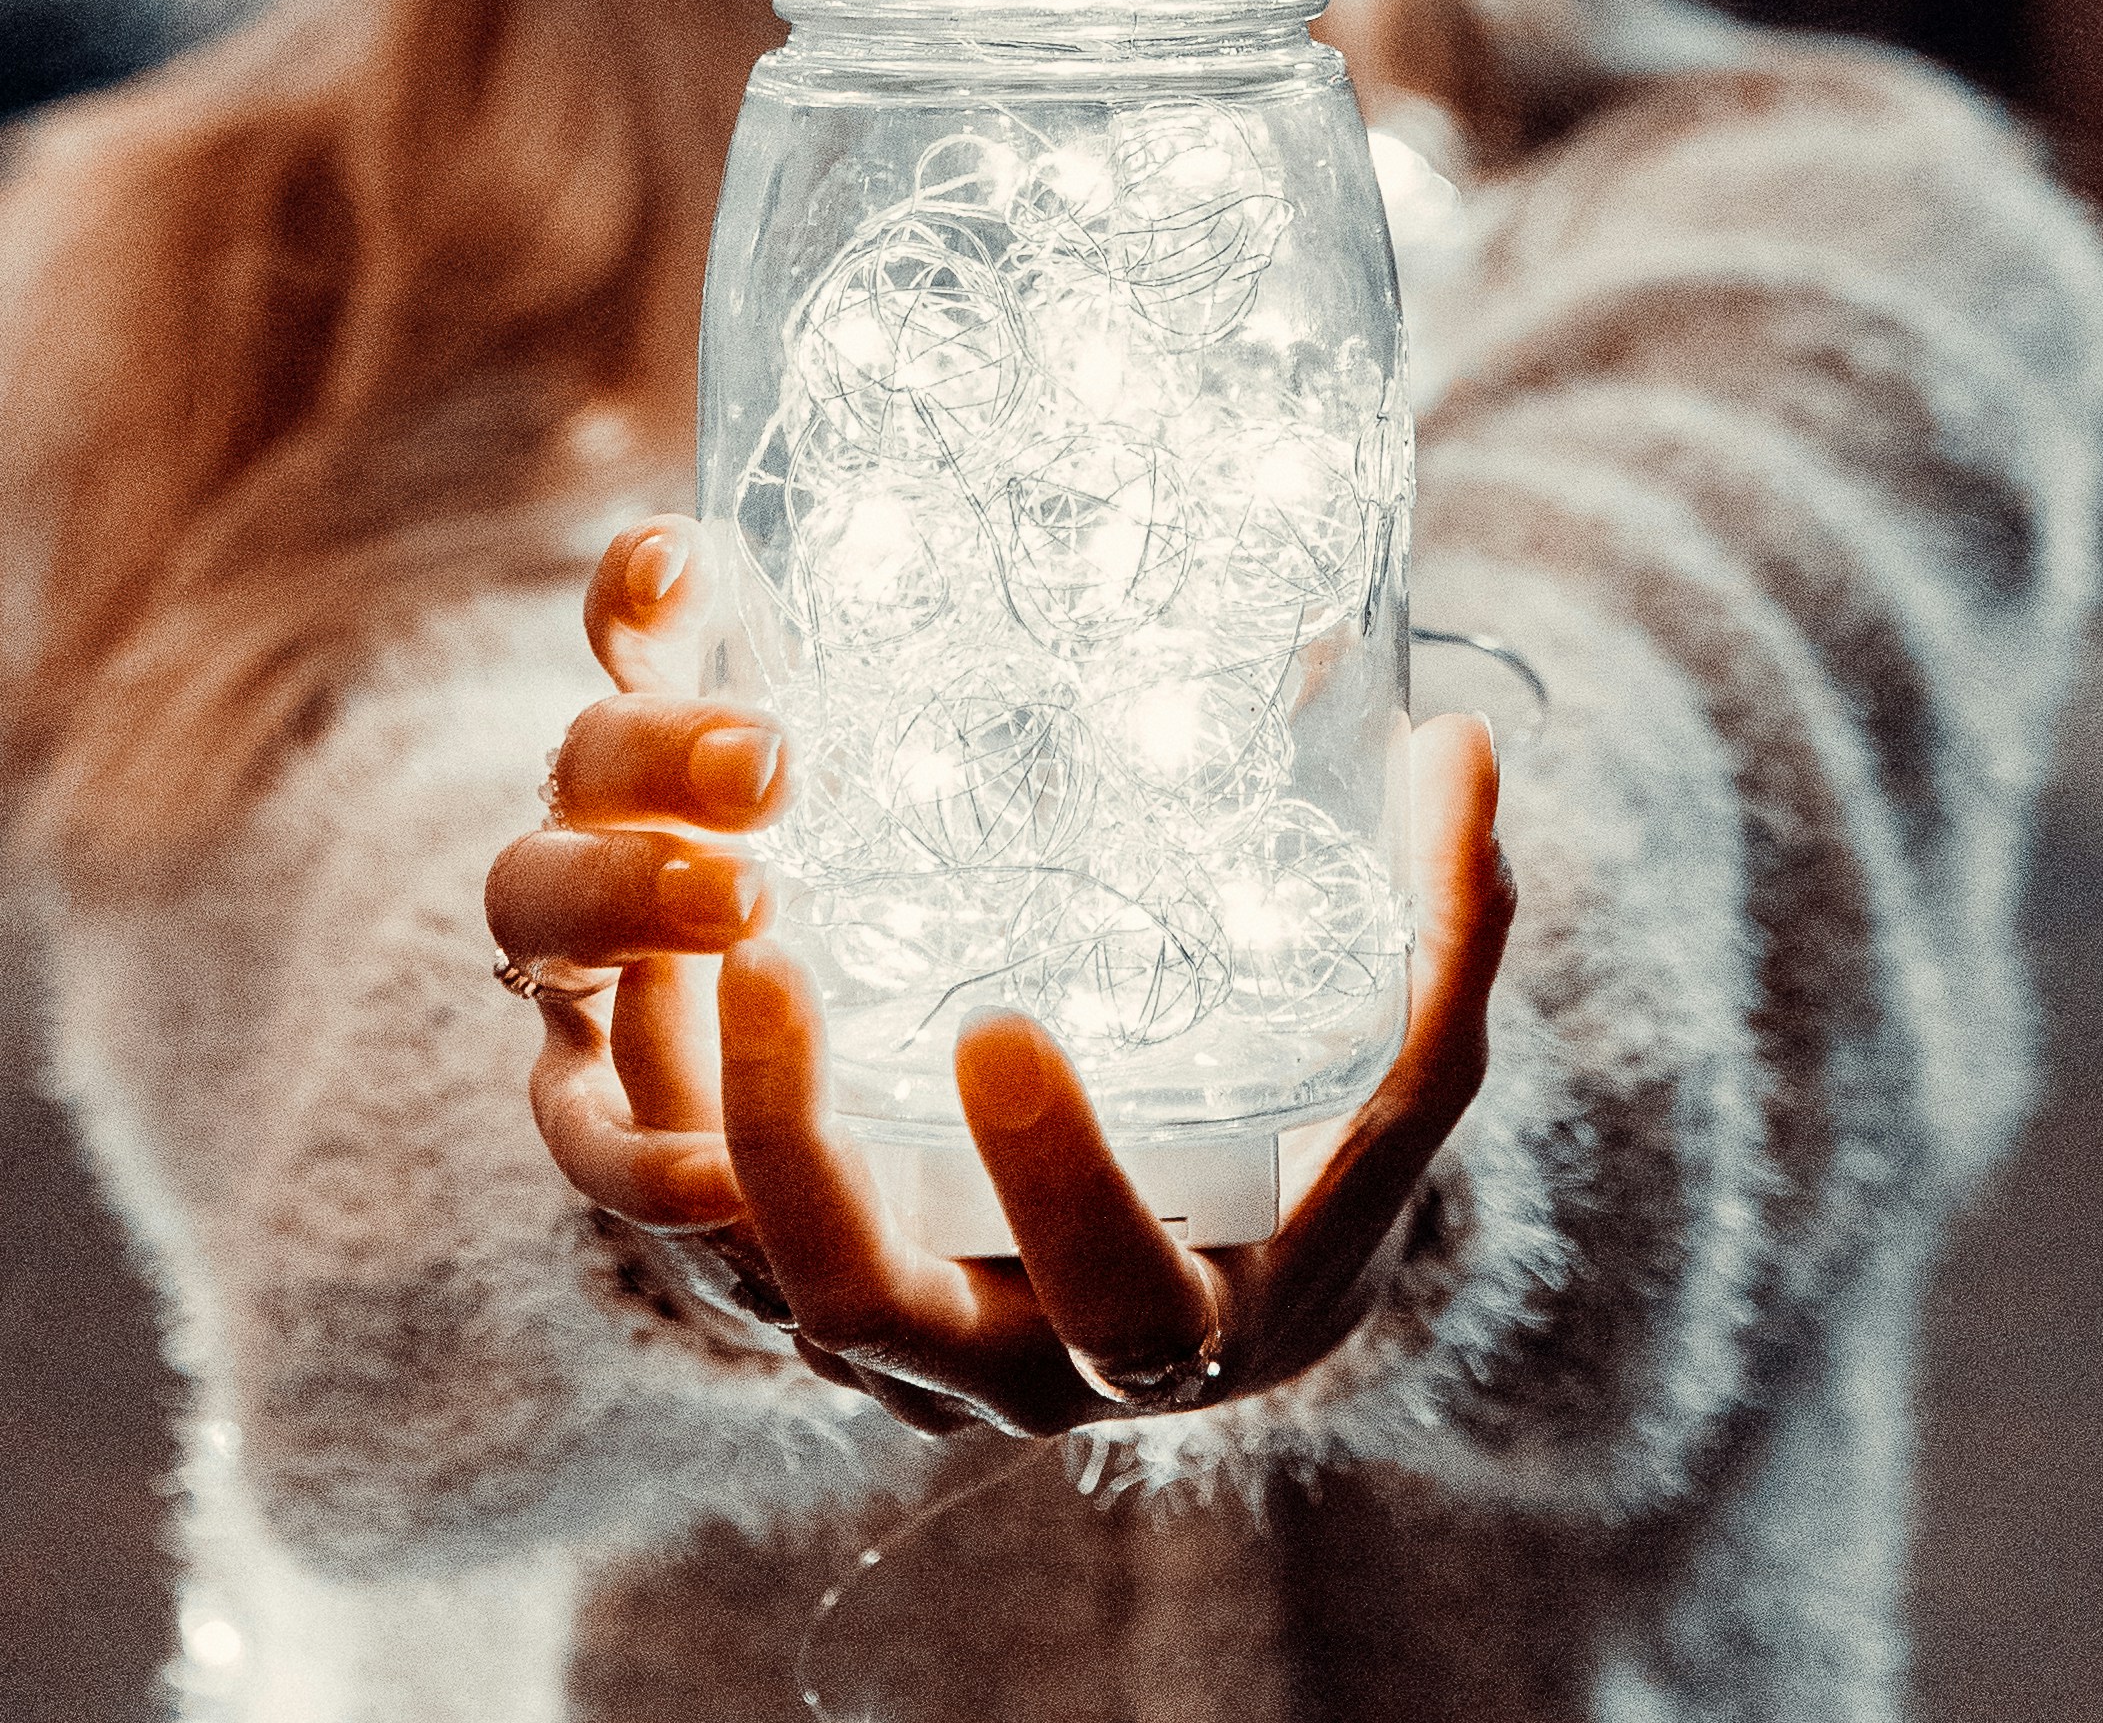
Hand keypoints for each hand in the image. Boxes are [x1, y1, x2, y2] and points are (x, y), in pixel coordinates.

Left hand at [491, 522, 1514, 1440]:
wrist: (1227, 1275)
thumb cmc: (1319, 1156)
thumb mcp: (1399, 1065)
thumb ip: (1443, 923)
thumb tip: (1465, 742)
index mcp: (1172, 1320)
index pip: (1114, 1290)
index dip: (1058, 1179)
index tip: (998, 1021)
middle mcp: (1013, 1361)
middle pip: (875, 1311)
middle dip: (804, 1151)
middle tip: (774, 958)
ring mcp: (901, 1338)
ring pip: (751, 1270)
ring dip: (699, 1113)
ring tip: (684, 934)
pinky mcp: (815, 1279)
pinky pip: (705, 1226)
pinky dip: (660, 1113)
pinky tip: (637, 960)